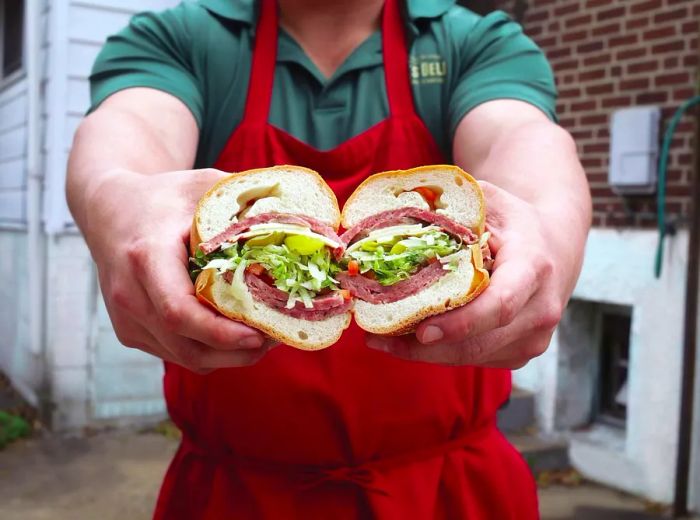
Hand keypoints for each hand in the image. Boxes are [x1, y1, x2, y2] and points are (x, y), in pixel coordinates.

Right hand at [83, 168, 274, 373]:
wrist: (110, 208)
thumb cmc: (165, 196)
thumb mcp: (205, 187)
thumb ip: (248, 205)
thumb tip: (306, 221)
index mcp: (145, 256)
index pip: (178, 311)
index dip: (220, 332)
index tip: (258, 335)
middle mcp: (129, 293)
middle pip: (186, 345)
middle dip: (236, 351)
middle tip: (277, 338)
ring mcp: (126, 317)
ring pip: (184, 357)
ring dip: (228, 356)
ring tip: (265, 338)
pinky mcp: (130, 330)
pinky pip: (176, 353)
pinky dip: (210, 351)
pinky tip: (237, 335)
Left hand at [366, 181, 581, 368]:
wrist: (554, 246)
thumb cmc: (512, 221)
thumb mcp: (487, 202)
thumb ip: (447, 211)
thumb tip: (386, 221)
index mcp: (533, 267)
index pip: (500, 304)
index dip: (461, 323)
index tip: (422, 331)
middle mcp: (540, 309)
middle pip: (479, 342)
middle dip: (426, 347)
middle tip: (379, 339)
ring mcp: (533, 338)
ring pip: (472, 357)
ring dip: (424, 354)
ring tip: (381, 341)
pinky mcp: (520, 354)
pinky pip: (475, 360)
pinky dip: (440, 354)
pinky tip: (407, 342)